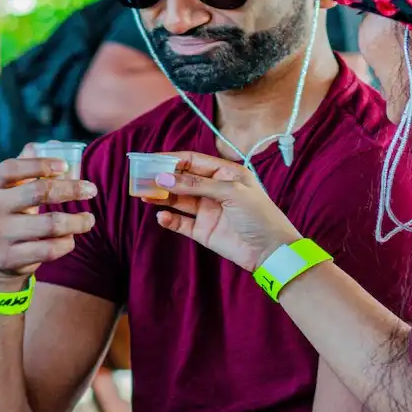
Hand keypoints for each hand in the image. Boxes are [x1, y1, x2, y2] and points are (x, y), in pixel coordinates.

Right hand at [0, 154, 97, 291]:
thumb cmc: (9, 212)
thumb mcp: (10, 188)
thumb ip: (29, 165)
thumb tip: (56, 144)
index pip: (12, 168)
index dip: (40, 164)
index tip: (65, 166)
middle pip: (39, 192)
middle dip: (72, 189)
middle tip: (92, 190)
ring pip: (51, 224)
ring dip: (77, 221)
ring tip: (89, 219)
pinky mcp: (9, 258)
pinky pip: (49, 249)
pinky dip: (67, 242)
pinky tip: (70, 237)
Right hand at [153, 151, 302, 271]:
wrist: (271, 251)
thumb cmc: (259, 215)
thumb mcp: (231, 192)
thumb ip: (197, 185)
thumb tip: (165, 178)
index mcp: (225, 173)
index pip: (193, 161)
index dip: (172, 160)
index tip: (150, 160)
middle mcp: (214, 190)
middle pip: (182, 180)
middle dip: (162, 179)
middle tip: (140, 179)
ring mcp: (207, 211)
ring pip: (178, 200)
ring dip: (161, 197)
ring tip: (143, 195)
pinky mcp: (203, 231)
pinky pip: (180, 222)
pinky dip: (169, 219)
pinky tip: (162, 216)